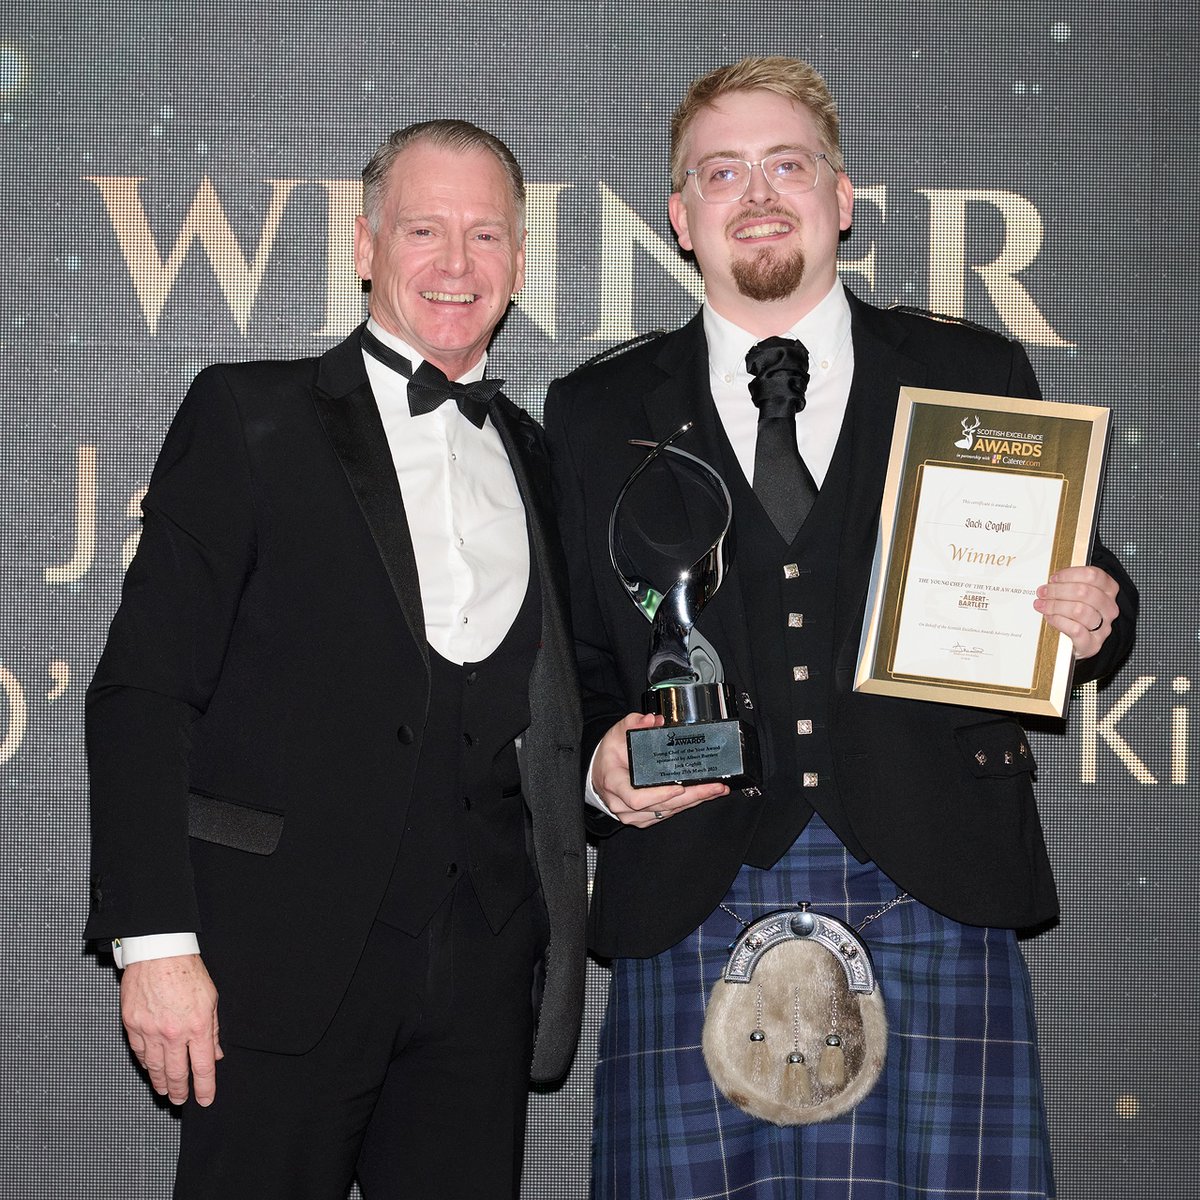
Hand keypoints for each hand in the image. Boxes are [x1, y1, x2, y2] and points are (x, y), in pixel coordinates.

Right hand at [120, 954, 221, 1106]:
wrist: (159, 953)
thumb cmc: (187, 971)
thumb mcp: (211, 999)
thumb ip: (212, 1029)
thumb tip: (215, 1054)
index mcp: (197, 1026)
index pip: (202, 1067)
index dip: (204, 1087)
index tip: (206, 1099)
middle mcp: (173, 1033)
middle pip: (176, 1073)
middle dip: (181, 1090)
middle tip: (182, 1100)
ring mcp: (150, 1031)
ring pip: (155, 1067)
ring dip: (161, 1082)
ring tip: (166, 1090)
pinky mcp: (132, 1025)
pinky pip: (139, 1052)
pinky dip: (145, 1064)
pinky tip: (150, 1068)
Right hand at [592, 713, 728, 828]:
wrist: (601, 772)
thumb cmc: (610, 755)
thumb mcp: (617, 733)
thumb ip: (634, 723)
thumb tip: (652, 720)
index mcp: (614, 783)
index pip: (636, 798)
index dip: (660, 795)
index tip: (679, 788)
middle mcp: (622, 804)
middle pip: (660, 806)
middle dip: (691, 797)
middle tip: (713, 787)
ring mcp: (632, 815)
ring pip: (667, 812)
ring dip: (694, 802)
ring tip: (715, 789)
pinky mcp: (643, 818)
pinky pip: (666, 814)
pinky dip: (685, 805)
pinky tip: (702, 796)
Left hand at [1033, 565, 1120, 659]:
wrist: (1083, 642)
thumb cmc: (1079, 615)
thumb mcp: (1078, 596)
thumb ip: (1068, 585)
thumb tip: (1050, 582)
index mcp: (1108, 590)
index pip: (1093, 575)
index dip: (1070, 574)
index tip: (1054, 578)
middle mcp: (1109, 608)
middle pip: (1084, 592)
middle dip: (1058, 590)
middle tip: (1043, 592)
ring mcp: (1103, 627)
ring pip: (1079, 610)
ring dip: (1055, 605)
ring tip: (1042, 605)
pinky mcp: (1092, 644)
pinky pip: (1075, 629)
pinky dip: (1059, 621)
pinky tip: (1050, 617)